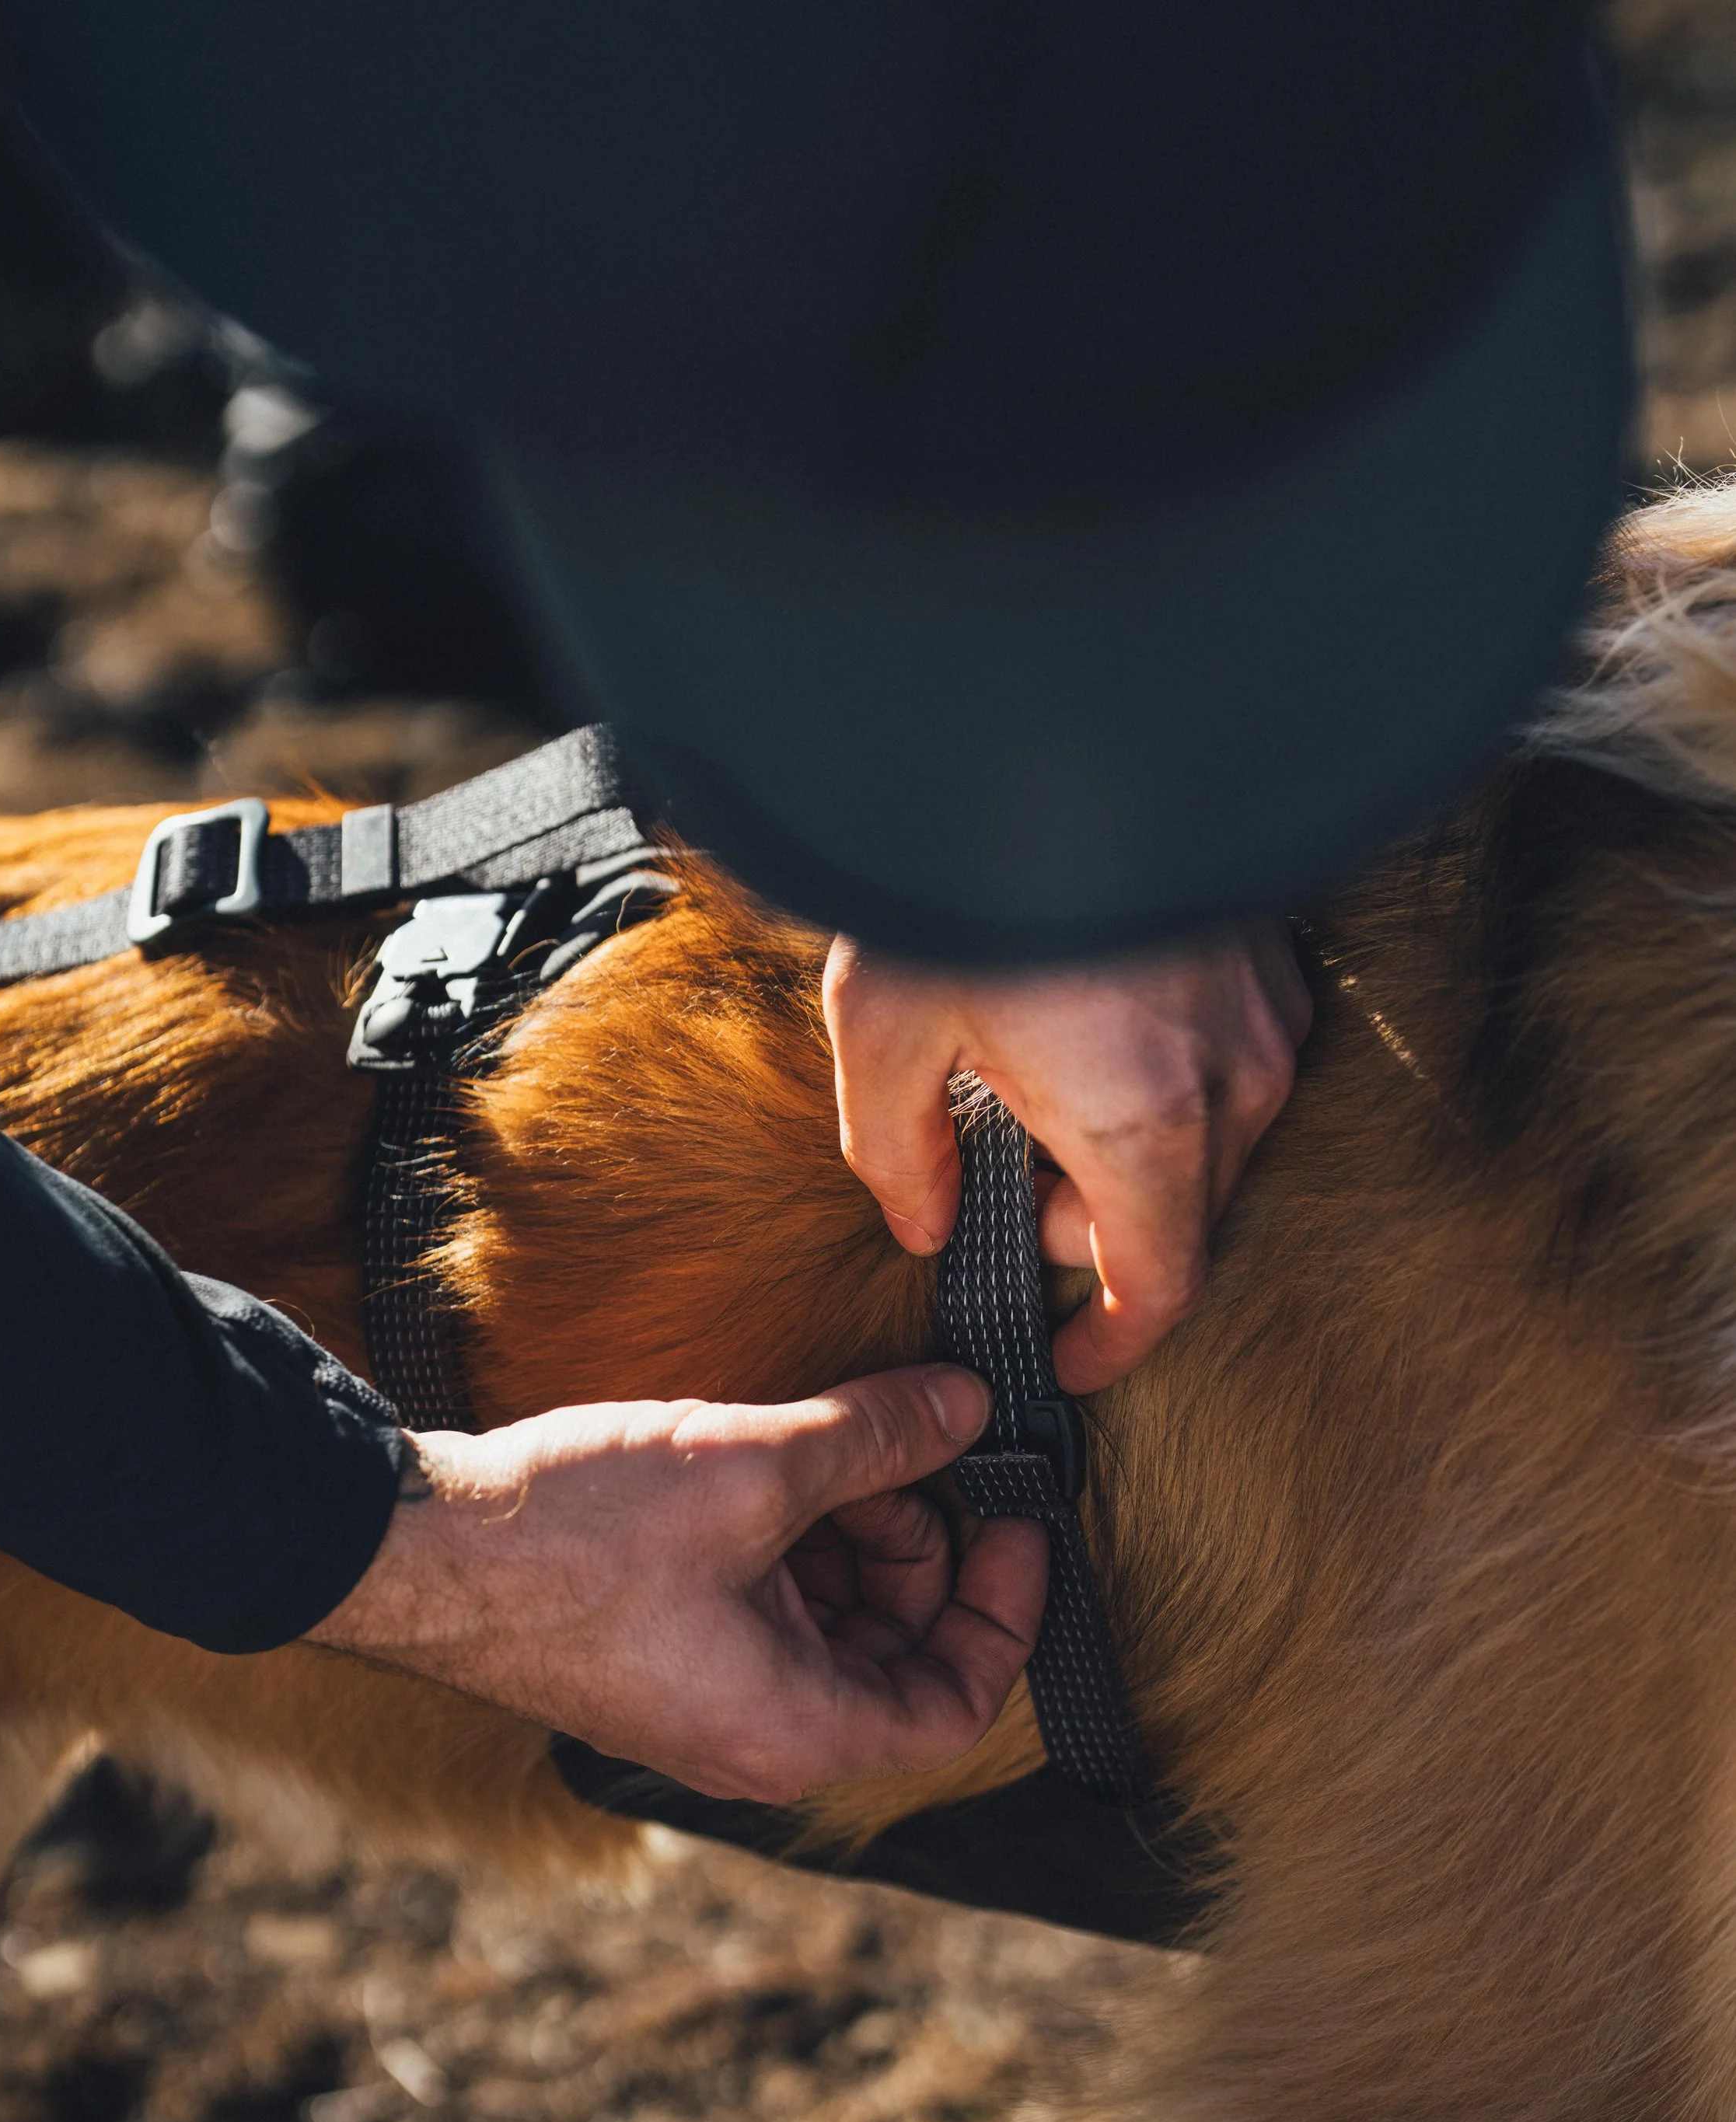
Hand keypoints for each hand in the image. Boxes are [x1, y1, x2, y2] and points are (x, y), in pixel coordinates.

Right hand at [306, 1365, 1046, 1802]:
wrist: (414, 1549)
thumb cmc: (573, 1538)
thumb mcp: (751, 1470)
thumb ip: (877, 1440)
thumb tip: (972, 1406)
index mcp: (795, 1728)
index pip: (957, 1701)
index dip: (1007, 1606)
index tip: (1018, 1514)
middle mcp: (757, 1735)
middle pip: (899, 1653)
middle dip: (921, 1547)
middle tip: (909, 1448)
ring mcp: (706, 1696)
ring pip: (834, 1621)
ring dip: (853, 1530)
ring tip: (828, 1440)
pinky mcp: (663, 1650)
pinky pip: (768, 1604)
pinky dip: (790, 1535)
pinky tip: (767, 1459)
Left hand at [823, 920, 1311, 1393]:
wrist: (1055, 726)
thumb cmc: (961, 879)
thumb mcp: (885, 1033)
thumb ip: (897, 1155)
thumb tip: (922, 1224)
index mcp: (1147, 1126)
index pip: (1160, 1287)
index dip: (1113, 1342)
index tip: (1070, 1363)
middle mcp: (1233, 1085)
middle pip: (1176, 1220)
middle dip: (1088, 1234)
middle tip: (1001, 1193)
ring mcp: (1265, 1021)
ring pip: (1208, 1148)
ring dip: (1125, 1160)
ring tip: (1033, 1102)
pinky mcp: (1269, 967)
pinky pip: (1229, 1074)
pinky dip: (1163, 1096)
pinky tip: (1087, 1042)